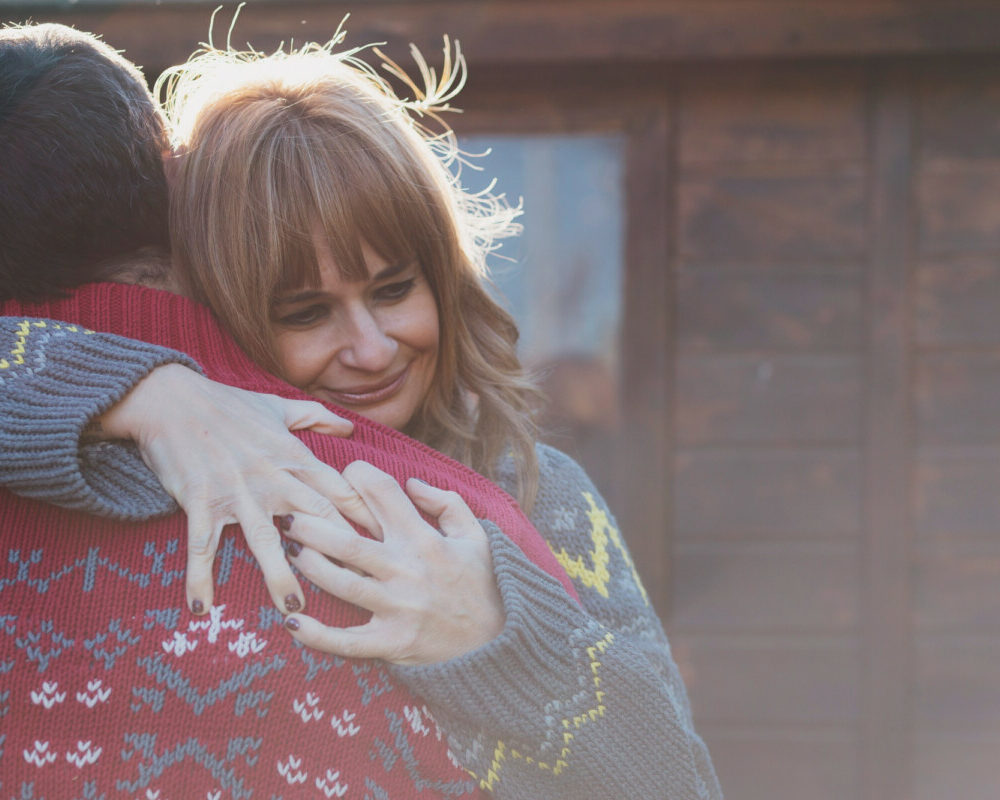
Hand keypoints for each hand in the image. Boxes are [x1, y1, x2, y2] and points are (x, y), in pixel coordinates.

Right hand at [97, 363, 357, 614]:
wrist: (170, 400)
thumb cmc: (227, 403)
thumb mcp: (277, 406)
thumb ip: (316, 418)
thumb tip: (349, 428)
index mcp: (294, 456)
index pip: (340, 492)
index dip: (366, 519)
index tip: (387, 546)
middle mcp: (273, 477)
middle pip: (315, 520)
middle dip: (338, 554)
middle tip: (358, 589)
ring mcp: (237, 491)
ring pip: (265, 540)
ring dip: (280, 576)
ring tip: (294, 610)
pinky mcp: (201, 501)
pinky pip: (202, 545)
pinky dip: (199, 577)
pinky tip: (201, 608)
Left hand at [282, 461, 504, 665]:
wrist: (501, 644)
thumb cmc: (485, 585)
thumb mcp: (477, 535)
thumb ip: (446, 503)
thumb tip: (411, 482)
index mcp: (425, 540)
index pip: (384, 494)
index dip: (358, 475)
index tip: (343, 474)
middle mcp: (407, 570)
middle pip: (347, 542)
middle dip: (312, 525)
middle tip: (287, 514)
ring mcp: (397, 608)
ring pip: (341, 583)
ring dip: (309, 566)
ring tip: (290, 552)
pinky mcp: (391, 643)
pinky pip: (346, 642)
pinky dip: (316, 634)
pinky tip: (291, 621)